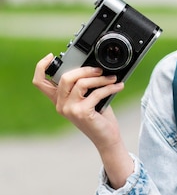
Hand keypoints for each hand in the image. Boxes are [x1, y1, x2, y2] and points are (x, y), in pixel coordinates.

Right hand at [33, 54, 133, 187]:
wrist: (106, 138)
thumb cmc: (99, 118)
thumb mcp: (88, 99)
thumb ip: (83, 86)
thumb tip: (93, 67)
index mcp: (59, 100)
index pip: (40, 82)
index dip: (41, 66)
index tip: (52, 56)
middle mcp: (60, 105)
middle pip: (65, 77)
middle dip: (85, 69)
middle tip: (99, 70)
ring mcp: (70, 109)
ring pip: (81, 83)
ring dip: (100, 79)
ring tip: (112, 78)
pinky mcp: (82, 113)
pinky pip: (96, 93)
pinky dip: (110, 88)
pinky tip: (118, 86)